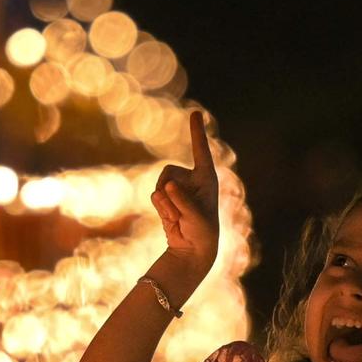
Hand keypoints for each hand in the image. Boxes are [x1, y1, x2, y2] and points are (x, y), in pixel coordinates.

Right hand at [151, 111, 220, 269]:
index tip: (196, 112)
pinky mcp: (166, 197)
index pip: (200, 150)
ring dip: (165, 204)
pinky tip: (172, 219)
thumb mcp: (195, 216)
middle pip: (167, 171)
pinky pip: (155, 196)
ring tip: (179, 218)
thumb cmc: (202, 232)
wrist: (192, 250)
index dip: (196, 132)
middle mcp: (191, 179)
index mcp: (206, 177)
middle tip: (181, 212)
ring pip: (159, 184)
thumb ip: (181, 199)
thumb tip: (166, 186)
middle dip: (169, 191)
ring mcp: (177, 187)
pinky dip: (161, 209)